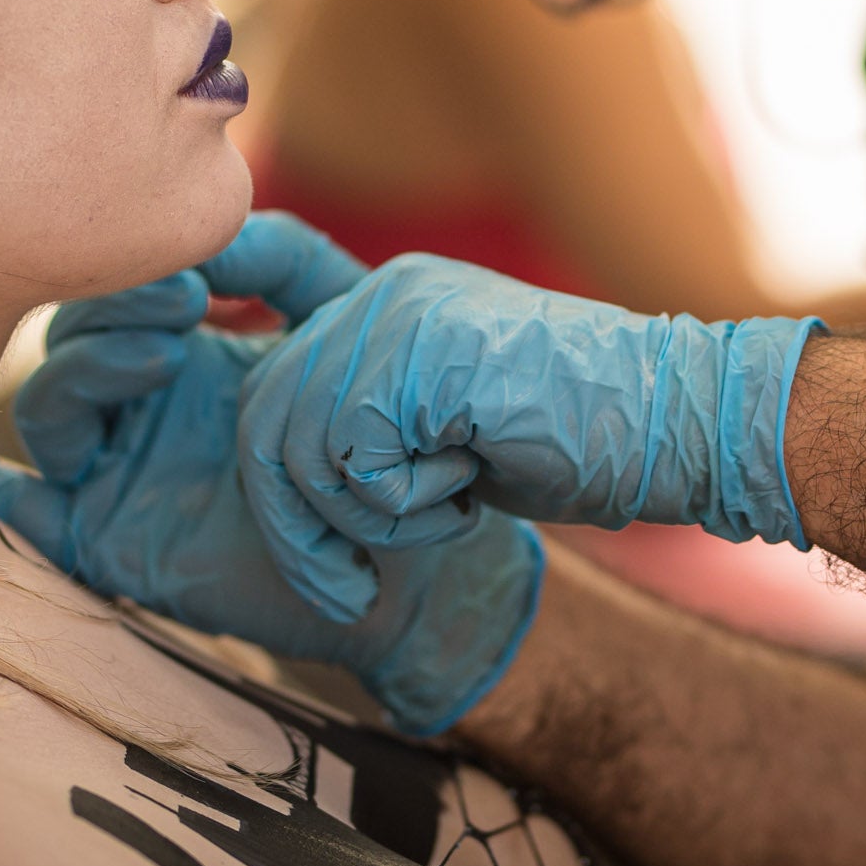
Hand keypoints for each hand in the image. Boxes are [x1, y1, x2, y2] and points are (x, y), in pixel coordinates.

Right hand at [0, 212, 542, 735]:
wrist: (420, 551)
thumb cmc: (389, 432)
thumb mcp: (342, 314)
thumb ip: (282, 255)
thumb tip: (202, 241)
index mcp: (183, 348)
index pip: (116, 286)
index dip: (142, 262)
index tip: (204, 261)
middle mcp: (138, 408)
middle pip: (70, 334)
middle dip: (115, 302)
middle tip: (186, 299)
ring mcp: (117, 474)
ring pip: (46, 406)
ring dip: (86, 367)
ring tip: (168, 354)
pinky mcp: (109, 543)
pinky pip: (27, 515)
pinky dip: (2, 491)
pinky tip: (15, 468)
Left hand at [235, 253, 821, 621]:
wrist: (678, 423)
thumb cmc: (580, 441)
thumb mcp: (453, 424)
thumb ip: (376, 420)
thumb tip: (284, 461)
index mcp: (390, 303)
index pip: (264, 286)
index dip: (214, 290)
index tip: (186, 324)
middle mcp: (385, 296)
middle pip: (265, 406)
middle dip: (294, 515)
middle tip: (347, 579)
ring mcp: (402, 318)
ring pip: (291, 436)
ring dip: (351, 518)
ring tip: (429, 527)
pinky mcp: (423, 357)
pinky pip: (347, 456)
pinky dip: (396, 508)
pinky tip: (462, 498)